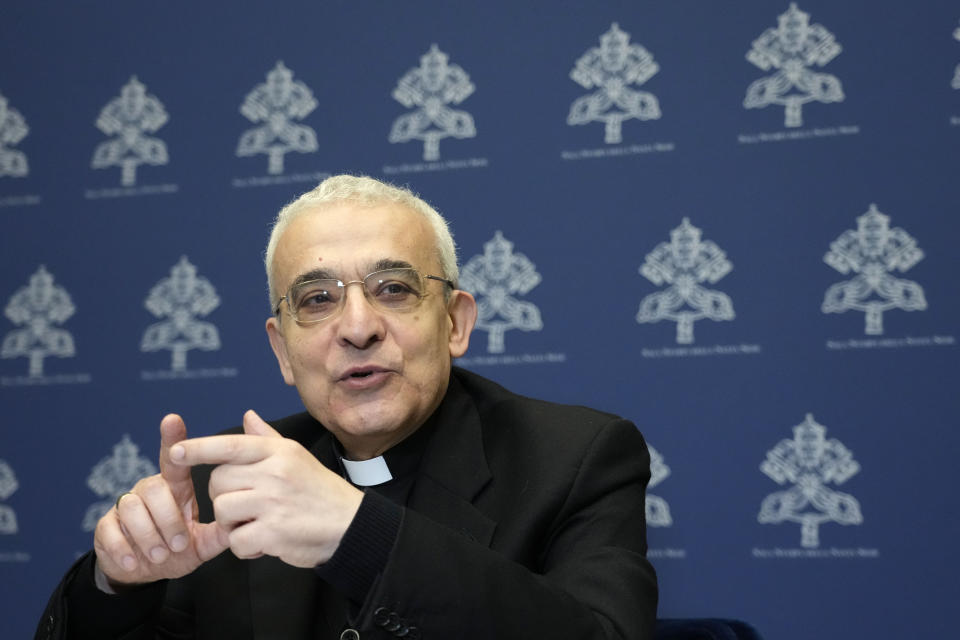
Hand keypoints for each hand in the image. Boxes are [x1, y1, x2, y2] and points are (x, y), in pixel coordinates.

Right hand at [93, 415, 229, 586]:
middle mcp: (149, 490)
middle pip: (155, 488)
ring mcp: (125, 506)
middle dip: (169, 520)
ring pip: (131, 507)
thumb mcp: (203, 543)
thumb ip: (220, 532)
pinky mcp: (106, 526)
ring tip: (161, 555)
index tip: (172, 419)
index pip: (174, 459)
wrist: (145, 573)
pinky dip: (124, 548)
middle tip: (179, 545)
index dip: (172, 438)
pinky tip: (135, 561)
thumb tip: (243, 520)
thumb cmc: (177, 550)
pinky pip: (110, 529)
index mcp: (174, 488)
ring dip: (149, 535)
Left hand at [171, 410, 363, 567]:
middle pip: (218, 482)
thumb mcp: (297, 457)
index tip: (175, 451)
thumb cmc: (320, 491)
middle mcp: (275, 473)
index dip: (198, 448)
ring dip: (232, 524)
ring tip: (257, 523)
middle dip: (224, 496)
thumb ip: (267, 438)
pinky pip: (235, 540)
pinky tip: (264, 542)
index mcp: (279, 452)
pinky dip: (245, 547)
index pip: (230, 445)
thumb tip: (247, 415)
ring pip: (222, 511)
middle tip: (248, 505)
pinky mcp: (273, 533)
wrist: (350, 525)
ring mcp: (273, 503)